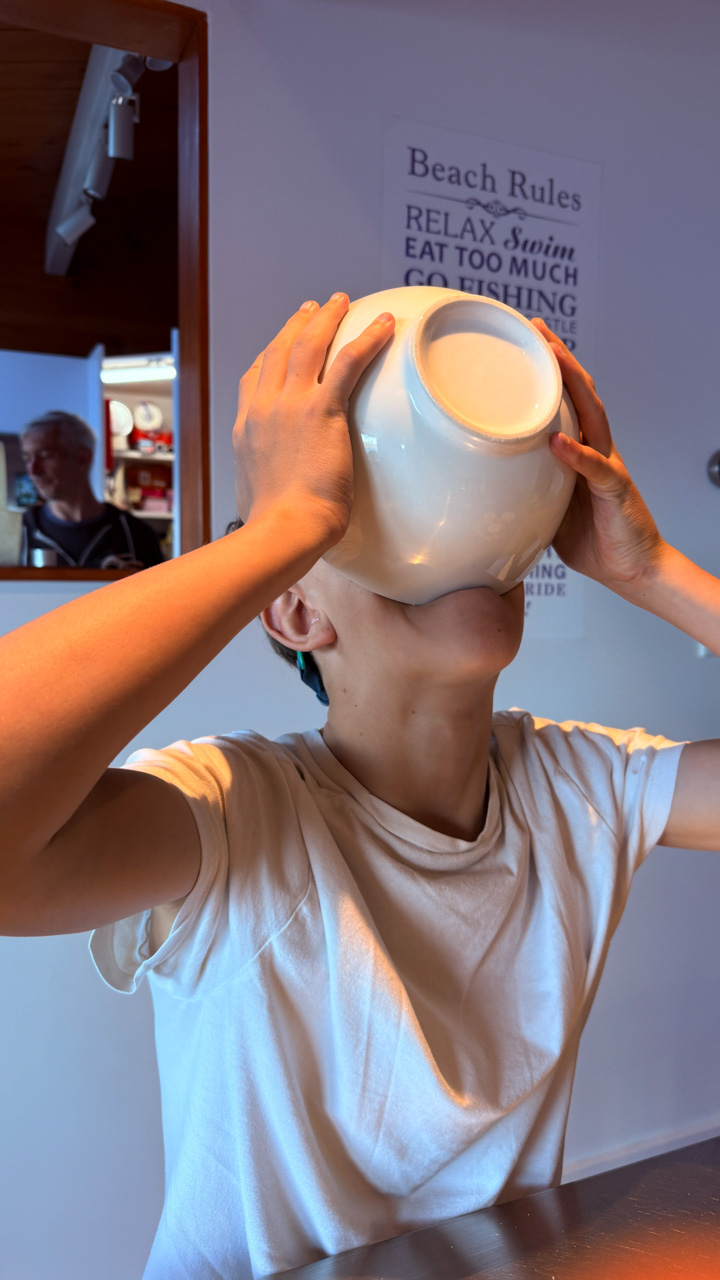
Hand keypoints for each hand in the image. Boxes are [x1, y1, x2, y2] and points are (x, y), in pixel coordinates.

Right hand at [234, 293, 393, 546]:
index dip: (268, 355)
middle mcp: (263, 408)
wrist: (283, 528)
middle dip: (297, 324)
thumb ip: (264, 486)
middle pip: (279, 350)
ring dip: (327, 318)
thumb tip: (269, 499)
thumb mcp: (256, 498)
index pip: (254, 379)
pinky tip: (385, 324)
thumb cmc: (276, 528)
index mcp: (246, 428)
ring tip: (342, 301)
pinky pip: (348, 362)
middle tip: (313, 307)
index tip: (279, 343)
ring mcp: (290, 405)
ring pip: (309, 345)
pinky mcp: (321, 410)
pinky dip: (367, 338)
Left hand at [531, 319, 664, 595]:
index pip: (567, 402)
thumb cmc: (595, 541)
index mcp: (583, 452)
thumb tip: (490, 487)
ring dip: (572, 385)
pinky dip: (576, 454)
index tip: (527, 343)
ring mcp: (609, 465)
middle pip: (581, 394)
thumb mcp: (550, 511)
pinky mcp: (615, 490)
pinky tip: (557, 441)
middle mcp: (599, 450)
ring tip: (552, 357)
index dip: (550, 373)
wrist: (633, 570)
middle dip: (560, 359)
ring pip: (593, 415)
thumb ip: (529, 491)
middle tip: (536, 328)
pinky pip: (595, 468)